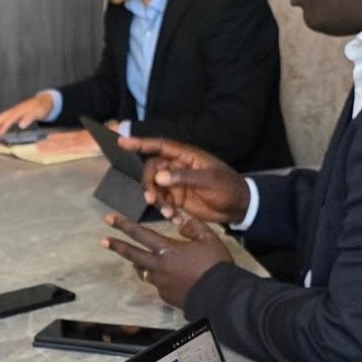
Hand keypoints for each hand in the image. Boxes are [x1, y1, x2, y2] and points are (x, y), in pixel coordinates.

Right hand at [0, 93, 57, 139]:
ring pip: (0, 119)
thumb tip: (21, 124)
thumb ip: (29, 118)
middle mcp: (14, 110)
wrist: (44, 100)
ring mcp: (13, 112)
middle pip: (0, 117)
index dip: (3, 127)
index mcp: (19, 110)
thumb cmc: (41, 107)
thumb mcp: (38, 112)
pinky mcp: (14, 114)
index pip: (9, 119)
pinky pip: (4, 120)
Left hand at [101, 213, 233, 305]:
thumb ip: (194, 227)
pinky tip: (169, 278)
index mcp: (167, 249)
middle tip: (103, 241)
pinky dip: (159, 278)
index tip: (109, 219)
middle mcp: (158, 266)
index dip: (124, 225)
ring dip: (139, 263)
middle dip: (116, 246)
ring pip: (143, 271)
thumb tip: (181, 222)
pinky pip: (157, 284)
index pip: (140, 234)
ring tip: (138, 260)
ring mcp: (159, 283)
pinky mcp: (164, 296)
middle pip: (132, 254)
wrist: (220, 295)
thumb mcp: (209, 239)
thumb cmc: (215, 265)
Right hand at [119, 136, 251, 225]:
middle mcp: (178, 167)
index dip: (141, 143)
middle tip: (152, 199)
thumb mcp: (209, 180)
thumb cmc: (228, 187)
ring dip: (157, 200)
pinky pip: (163, 202)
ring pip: (155, 187)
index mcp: (187, 156)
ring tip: (168, 213)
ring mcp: (177, 183)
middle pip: (152, 169)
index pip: (160, 146)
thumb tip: (159, 177)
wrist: (239, 207)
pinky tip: (175, 219)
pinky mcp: (178, 198)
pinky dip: (165, 211)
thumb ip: (184, 177)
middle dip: (149, 184)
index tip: (122, 141)